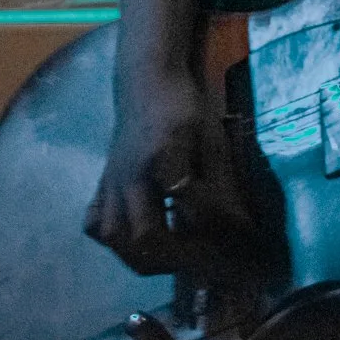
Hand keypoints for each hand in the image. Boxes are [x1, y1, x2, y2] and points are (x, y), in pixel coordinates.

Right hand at [83, 75, 262, 303]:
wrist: (147, 81)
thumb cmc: (185, 107)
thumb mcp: (212, 140)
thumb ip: (223, 184)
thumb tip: (244, 228)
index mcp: (163, 156)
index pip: (189, 205)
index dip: (217, 224)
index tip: (241, 234)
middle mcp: (130, 175)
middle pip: (144, 236)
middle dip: (179, 257)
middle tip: (207, 257)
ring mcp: (110, 182)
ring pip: (114, 237)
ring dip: (146, 257)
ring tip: (175, 255)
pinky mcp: (101, 185)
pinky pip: (95, 224)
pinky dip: (117, 241)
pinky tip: (140, 240)